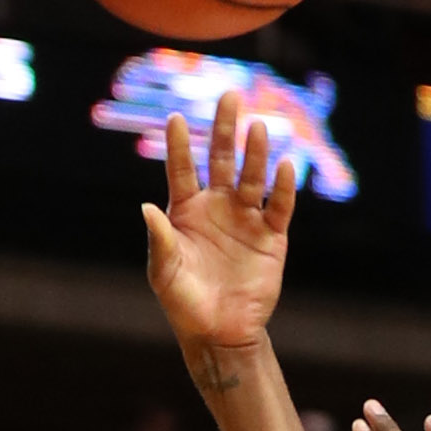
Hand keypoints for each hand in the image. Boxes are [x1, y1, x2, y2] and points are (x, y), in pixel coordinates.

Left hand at [142, 94, 294, 353]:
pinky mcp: (271, 237)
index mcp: (186, 211)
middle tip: (229, 96)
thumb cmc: (185, 303)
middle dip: (225, 129)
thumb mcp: (164, 273)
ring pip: (252, 177)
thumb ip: (159, 239)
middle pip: (222, 160)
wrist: (220, 333)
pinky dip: (283, 188)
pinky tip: (284, 167)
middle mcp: (217, 207)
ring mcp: (246, 219)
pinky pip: (279, 207)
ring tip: (257, 128)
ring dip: (255, 153)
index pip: (182, 170)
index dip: (180, 146)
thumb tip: (146, 207)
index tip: (177, 118)